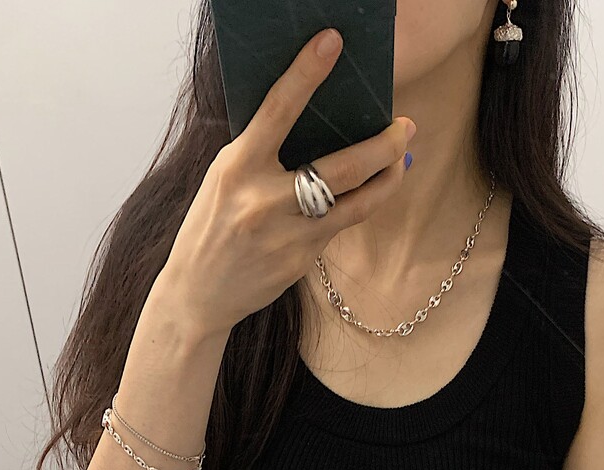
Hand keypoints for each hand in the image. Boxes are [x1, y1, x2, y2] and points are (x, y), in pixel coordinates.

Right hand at [158, 27, 415, 339]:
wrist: (198, 293)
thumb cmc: (212, 226)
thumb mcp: (225, 179)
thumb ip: (262, 153)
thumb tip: (314, 121)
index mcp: (237, 167)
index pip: (277, 110)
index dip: (306, 74)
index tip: (332, 43)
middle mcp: (264, 200)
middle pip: (343, 166)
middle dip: (384, 144)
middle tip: (405, 126)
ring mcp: (287, 235)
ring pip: (357, 202)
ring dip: (387, 178)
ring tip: (402, 158)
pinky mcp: (301, 260)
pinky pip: (341, 225)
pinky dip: (361, 204)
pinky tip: (373, 190)